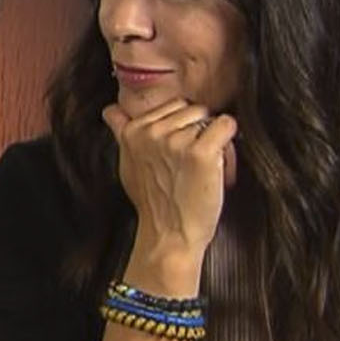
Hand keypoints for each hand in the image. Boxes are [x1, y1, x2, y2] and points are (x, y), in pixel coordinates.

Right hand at [100, 99, 237, 280]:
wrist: (169, 234)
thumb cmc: (153, 202)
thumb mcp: (128, 162)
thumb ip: (121, 131)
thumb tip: (111, 110)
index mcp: (133, 131)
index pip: (172, 106)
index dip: (180, 128)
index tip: (175, 155)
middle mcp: (152, 132)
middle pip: (192, 109)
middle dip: (197, 131)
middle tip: (190, 162)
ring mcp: (176, 141)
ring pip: (209, 118)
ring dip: (213, 140)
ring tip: (201, 168)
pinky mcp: (201, 152)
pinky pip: (227, 125)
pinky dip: (229, 144)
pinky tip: (216, 166)